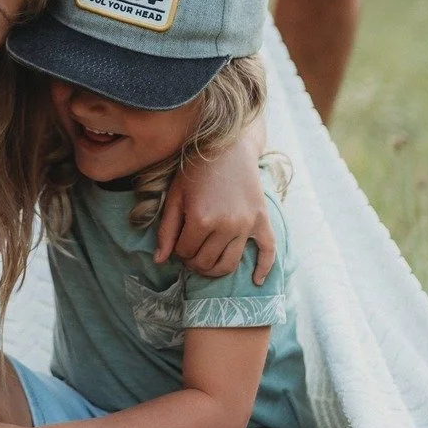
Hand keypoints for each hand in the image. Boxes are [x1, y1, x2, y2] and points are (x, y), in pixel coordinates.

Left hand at [155, 138, 275, 284]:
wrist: (229, 146)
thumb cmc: (197, 170)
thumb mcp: (175, 196)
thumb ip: (166, 230)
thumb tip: (160, 261)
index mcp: (201, 219)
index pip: (184, 253)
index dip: (178, 250)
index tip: (178, 241)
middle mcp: (226, 225)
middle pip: (206, 262)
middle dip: (193, 262)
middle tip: (190, 253)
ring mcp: (246, 224)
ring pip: (230, 264)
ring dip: (215, 269)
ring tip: (207, 262)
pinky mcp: (262, 220)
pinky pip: (268, 251)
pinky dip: (264, 269)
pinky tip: (256, 281)